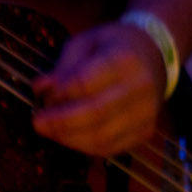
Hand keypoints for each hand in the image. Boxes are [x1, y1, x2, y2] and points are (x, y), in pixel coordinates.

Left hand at [32, 22, 165, 155]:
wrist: (154, 56)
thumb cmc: (113, 46)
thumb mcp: (86, 42)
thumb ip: (63, 66)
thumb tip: (40, 89)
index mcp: (124, 59)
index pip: (86, 83)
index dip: (60, 93)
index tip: (43, 94)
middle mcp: (140, 89)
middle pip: (95, 114)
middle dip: (61, 122)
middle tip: (37, 122)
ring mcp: (146, 114)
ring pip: (103, 137)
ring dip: (69, 138)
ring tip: (49, 130)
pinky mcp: (145, 133)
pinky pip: (111, 148)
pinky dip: (84, 146)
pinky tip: (68, 137)